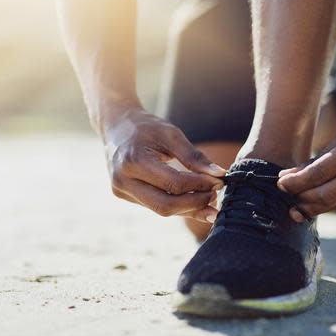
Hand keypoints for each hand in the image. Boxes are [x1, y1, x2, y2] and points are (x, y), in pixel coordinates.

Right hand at [103, 106, 225, 221]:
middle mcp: (123, 180)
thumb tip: (219, 175)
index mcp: (133, 161)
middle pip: (165, 205)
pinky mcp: (125, 195)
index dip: (199, 185)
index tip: (218, 181)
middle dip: (195, 204)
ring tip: (209, 199)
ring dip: (188, 208)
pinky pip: (155, 206)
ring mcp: (121, 191)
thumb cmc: (146, 127)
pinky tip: (194, 201)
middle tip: (215, 195)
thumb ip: (194, 156)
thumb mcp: (171, 134)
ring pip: (161, 210)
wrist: (115, 126)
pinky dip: (177, 205)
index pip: (173, 184)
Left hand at [278, 100, 335, 221]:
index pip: (320, 173)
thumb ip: (319, 160)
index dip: (297, 183)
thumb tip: (288, 178)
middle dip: (305, 201)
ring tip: (303, 205)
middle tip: (289, 202)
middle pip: (330, 195)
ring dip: (320, 206)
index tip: (281, 184)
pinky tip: (327, 203)